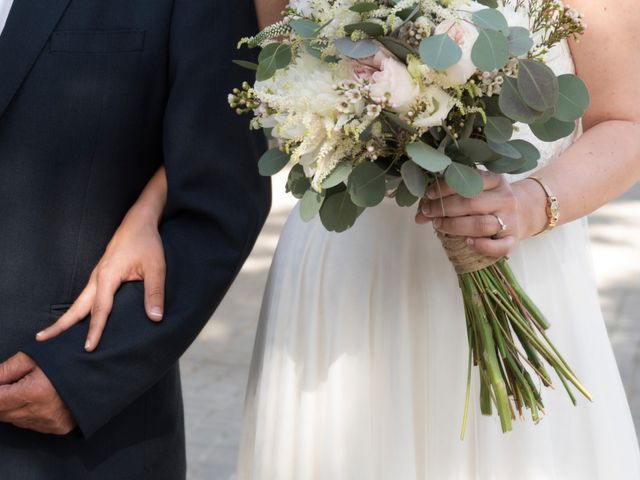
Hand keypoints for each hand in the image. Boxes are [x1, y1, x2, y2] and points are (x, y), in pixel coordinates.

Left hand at [0, 353, 75, 434]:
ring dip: (14, 406)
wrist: (98, 372)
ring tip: (31, 389)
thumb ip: (5, 370)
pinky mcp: (57, 428)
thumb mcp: (34, 357)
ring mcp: (49, 423)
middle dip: (3, 398)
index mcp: (33, 393)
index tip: (2, 383)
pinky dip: (28, 413)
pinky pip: (30, 425)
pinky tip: (39, 399)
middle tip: (18, 383)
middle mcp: (40, 413)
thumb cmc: (69, 361)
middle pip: (2, 412)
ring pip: (14, 420)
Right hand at [36, 208, 165, 351]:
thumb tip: (155, 317)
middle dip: (61, 324)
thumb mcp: (156, 267)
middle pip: (77, 306)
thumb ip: (155, 292)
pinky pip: (86, 295)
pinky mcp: (101, 274)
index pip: (100, 309)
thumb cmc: (146, 243)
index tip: (88, 347)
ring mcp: (97, 275)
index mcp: (108, 275)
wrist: (139, 222)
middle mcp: (97, 276)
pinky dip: (78, 309)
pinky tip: (78, 318)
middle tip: (43, 340)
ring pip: (79, 301)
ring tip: (53, 334)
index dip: (95, 329)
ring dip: (67, 317)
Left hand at [415, 172, 523, 257]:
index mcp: (496, 180)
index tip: (429, 194)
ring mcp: (511, 220)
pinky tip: (467, 242)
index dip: (445, 188)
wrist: (522, 213)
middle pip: (471, 203)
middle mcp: (506, 198)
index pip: (469, 180)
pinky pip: (499, 247)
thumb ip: (446, 198)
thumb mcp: (472, 192)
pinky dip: (482, 246)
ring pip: (481, 225)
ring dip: (455, 226)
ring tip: (439, 225)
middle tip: (428, 212)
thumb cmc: (487, 202)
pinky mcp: (513, 240)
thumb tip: (418, 216)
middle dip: (444, 208)